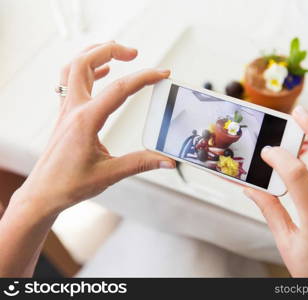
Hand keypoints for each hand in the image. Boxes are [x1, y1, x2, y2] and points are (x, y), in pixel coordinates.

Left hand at [15, 42, 174, 216]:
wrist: (43, 193)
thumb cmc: (69, 184)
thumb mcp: (110, 174)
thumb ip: (141, 163)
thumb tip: (166, 160)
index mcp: (86, 121)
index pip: (118, 90)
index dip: (143, 78)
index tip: (161, 74)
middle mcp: (73, 110)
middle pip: (84, 62)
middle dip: (110, 50)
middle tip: (133, 52)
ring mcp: (66, 110)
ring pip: (73, 67)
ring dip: (94, 54)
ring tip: (116, 52)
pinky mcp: (65, 114)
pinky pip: (70, 81)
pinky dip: (86, 70)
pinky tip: (101, 73)